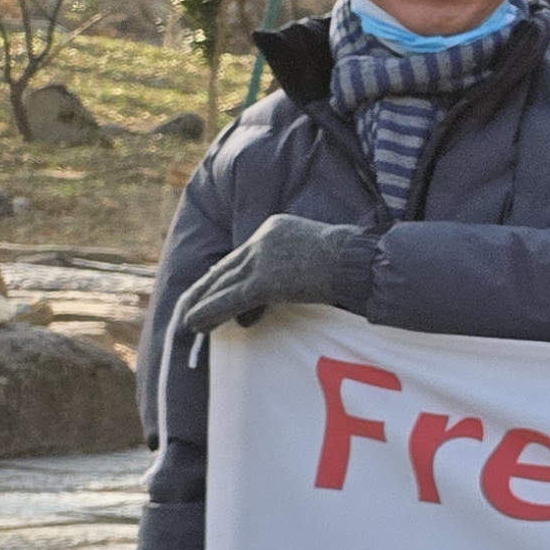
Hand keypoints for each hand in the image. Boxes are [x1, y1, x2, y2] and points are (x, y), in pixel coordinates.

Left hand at [176, 217, 375, 340]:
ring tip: (188, 320)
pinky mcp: (265, 280)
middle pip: (227, 267)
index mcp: (275, 226)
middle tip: (188, 306)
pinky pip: (231, 299)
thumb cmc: (353, 261)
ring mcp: (263, 258)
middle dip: (205, 289)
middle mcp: (263, 237)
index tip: (211, 287)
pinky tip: (196, 323)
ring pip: (224, 284)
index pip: (243, 254)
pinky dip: (210, 312)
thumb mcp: (317, 250)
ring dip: (203, 304)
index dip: (225, 275)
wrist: (362, 263)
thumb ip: (292, 260)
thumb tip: (275, 286)